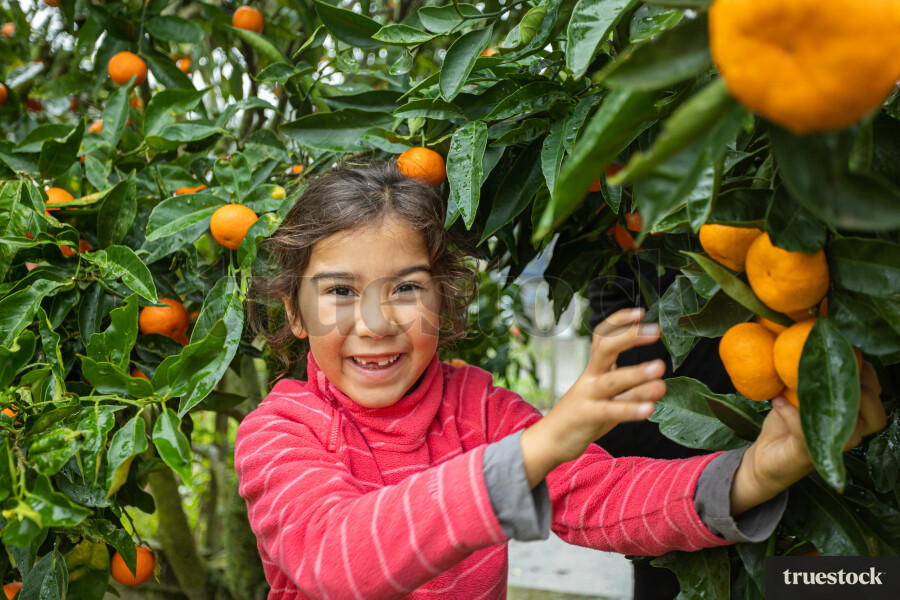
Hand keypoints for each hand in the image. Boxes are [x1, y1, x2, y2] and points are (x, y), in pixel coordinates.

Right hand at [520, 308, 667, 487]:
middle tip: (655, 331)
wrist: (551, 441)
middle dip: (630, 337)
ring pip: (612, 380)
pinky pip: (611, 410)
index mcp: (595, 368)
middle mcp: (590, 377)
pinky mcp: (588, 417)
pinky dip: (631, 408)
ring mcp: (587, 396)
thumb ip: (632, 389)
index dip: (620, 322)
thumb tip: (661, 380)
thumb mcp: (610, 400)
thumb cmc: (584, 417)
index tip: (641, 313)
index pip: (603, 336)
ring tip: (660, 369)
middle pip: (606, 348)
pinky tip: (650, 408)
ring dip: (637, 373)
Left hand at [730, 361, 885, 514]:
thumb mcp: (800, 390)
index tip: (846, 351)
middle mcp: (850, 434)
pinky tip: (777, 401)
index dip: (866, 372)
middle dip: (860, 387)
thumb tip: (815, 334)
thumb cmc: (786, 420)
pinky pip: (808, 433)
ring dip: (831, 402)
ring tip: (808, 385)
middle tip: (832, 368)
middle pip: (876, 414)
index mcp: (854, 416)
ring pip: (852, 429)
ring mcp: (832, 447)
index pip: (876, 394)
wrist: (763, 456)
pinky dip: (793, 415)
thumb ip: (813, 371)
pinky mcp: (809, 455)